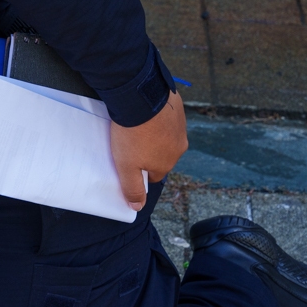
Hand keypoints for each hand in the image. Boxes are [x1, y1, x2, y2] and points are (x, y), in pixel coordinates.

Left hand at [109, 90, 187, 209]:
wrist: (140, 99)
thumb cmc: (131, 135)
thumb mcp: (126, 167)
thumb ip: (132, 188)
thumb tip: (137, 207)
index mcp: (167, 163)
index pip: (155, 175)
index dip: (140, 170)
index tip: (128, 162)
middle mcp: (179, 146)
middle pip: (161, 155)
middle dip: (147, 151)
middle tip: (129, 142)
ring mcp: (180, 127)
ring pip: (164, 136)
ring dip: (152, 134)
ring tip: (134, 126)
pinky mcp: (177, 109)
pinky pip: (166, 117)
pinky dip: (156, 117)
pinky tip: (142, 112)